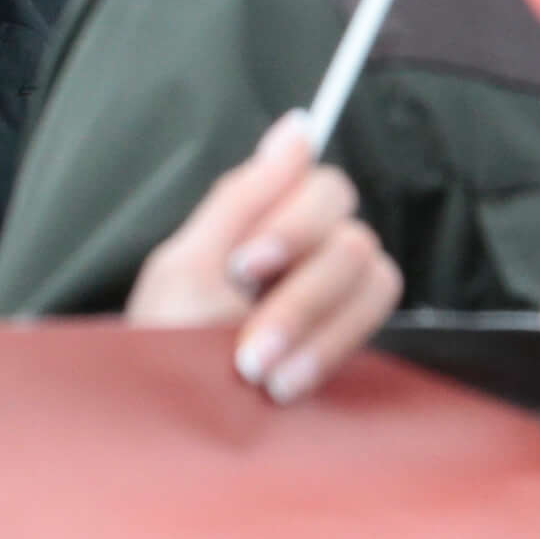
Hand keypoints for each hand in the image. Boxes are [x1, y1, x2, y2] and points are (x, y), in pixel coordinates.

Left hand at [123, 111, 402, 404]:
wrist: (164, 414)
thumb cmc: (167, 335)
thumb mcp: (188, 266)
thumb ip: (243, 197)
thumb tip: (299, 124)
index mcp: (271, 221)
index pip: (325, 187)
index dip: (294, 221)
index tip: (246, 266)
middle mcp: (314, 251)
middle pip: (353, 237)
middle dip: (300, 294)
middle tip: (248, 343)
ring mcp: (337, 296)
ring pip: (373, 279)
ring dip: (315, 327)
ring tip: (261, 372)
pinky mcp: (350, 340)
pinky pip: (375, 323)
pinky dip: (328, 351)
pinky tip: (285, 384)